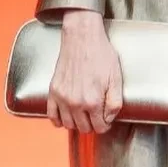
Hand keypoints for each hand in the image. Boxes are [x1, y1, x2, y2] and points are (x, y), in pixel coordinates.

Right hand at [47, 10, 122, 133]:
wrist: (82, 38)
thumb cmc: (101, 55)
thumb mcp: (116, 79)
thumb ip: (115, 103)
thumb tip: (109, 118)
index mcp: (93, 101)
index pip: (99, 127)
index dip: (105, 125)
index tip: (106, 119)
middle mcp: (75, 103)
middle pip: (84, 128)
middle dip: (92, 125)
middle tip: (96, 116)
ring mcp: (62, 98)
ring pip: (68, 124)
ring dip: (77, 123)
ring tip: (84, 115)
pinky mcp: (53, 91)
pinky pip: (51, 115)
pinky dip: (58, 120)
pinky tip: (65, 117)